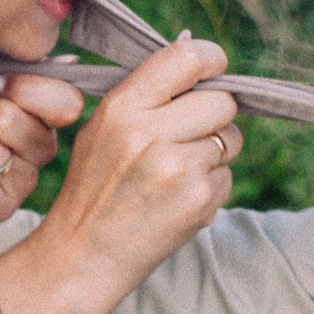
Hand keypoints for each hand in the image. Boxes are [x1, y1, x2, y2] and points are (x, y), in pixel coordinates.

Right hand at [0, 36, 239, 313]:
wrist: (82, 256)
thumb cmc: (94, 190)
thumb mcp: (101, 130)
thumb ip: (147, 97)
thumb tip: (203, 68)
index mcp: (122, 108)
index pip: (188, 57)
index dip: (211, 60)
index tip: (214, 69)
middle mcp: (149, 134)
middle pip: (222, 101)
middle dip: (215, 117)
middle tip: (189, 137)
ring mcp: (177, 168)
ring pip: (231, 140)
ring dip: (214, 154)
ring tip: (175, 174)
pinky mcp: (197, 201)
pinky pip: (227, 177)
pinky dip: (210, 188)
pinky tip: (176, 201)